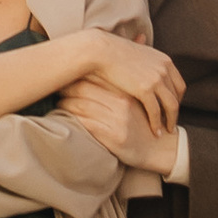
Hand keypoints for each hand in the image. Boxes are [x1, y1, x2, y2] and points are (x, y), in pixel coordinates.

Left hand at [59, 77, 181, 176]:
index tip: (65, 74)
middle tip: (56, 87)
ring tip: (58, 102)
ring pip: (80, 105)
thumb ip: (121, 85)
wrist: (161, 149)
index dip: (77, 74)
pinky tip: (65, 117)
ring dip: (65, 103)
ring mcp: (116, 120)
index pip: (94, 76)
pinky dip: (72, 119)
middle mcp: (121, 103)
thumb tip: (100, 68)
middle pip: (84, 89)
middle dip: (66, 87)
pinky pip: (85, 124)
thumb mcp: (137, 101)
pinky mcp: (112, 136)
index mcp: (126, 91)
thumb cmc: (146, 123)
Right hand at [74, 32, 183, 129]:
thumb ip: (142, 46)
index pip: (179, 84)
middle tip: (170, 122)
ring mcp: (156, 79)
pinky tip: (154, 131)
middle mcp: (164, 69)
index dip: (177, 98)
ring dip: (170, 121)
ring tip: (166, 130)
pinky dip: (156, 123)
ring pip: (171, 106)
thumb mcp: (134, 47)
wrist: (100, 51)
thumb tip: (142, 37)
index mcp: (164, 60)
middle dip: (175, 111)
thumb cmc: (112, 49)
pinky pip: (156, 111)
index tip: (171, 109)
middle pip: (177, 96)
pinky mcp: (145, 90)